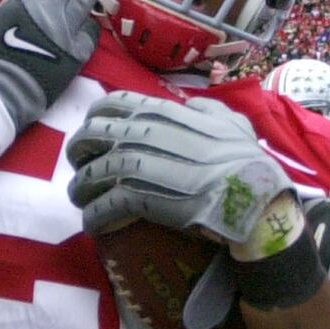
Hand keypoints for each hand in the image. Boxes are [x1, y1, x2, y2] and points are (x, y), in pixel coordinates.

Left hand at [66, 92, 302, 260]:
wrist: (251, 197)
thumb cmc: (244, 159)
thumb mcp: (230, 121)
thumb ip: (206, 110)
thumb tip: (191, 106)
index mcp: (160, 113)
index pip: (111, 104)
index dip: (95, 117)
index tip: (94, 132)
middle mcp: (141, 133)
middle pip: (89, 135)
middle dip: (79, 152)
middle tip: (82, 166)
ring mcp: (135, 165)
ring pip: (89, 175)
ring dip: (80, 189)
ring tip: (82, 200)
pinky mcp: (135, 199)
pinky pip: (100, 207)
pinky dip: (92, 217)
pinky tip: (92, 225)